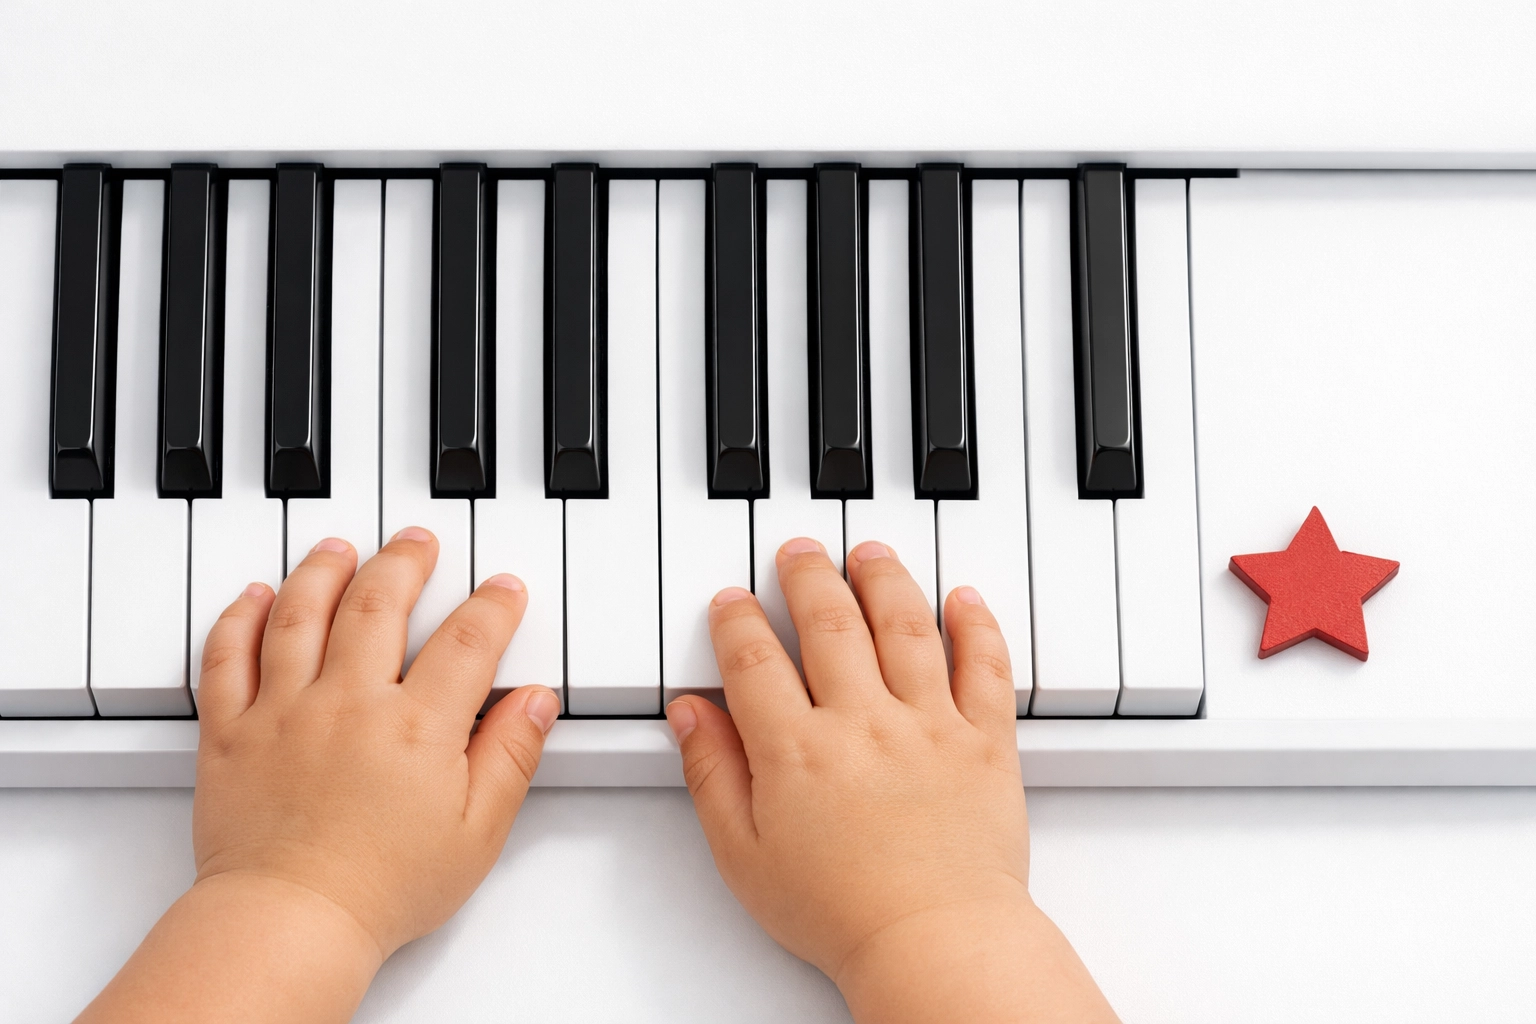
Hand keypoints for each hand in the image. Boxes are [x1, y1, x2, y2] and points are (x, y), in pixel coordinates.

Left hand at [192, 527, 558, 953]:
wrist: (292, 921)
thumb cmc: (382, 887)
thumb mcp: (477, 831)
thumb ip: (509, 755)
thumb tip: (535, 702)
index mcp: (416, 726)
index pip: (466, 641)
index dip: (492, 606)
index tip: (502, 589)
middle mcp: (349, 703)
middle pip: (379, 603)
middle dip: (405, 562)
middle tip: (418, 543)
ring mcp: (284, 710)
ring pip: (301, 613)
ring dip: (324, 570)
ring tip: (341, 548)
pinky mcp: (230, 731)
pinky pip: (228, 656)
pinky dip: (241, 617)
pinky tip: (256, 596)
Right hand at [666, 538, 1115, 1023]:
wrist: (933, 942)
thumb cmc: (841, 912)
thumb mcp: (744, 854)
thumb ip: (713, 774)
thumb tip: (691, 714)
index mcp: (797, 749)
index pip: (755, 659)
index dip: (738, 620)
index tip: (733, 601)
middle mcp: (863, 722)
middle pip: (829, 621)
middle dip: (807, 576)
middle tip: (798, 551)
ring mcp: (928, 724)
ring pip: (904, 625)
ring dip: (883, 579)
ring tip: (869, 552)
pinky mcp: (984, 740)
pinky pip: (985, 665)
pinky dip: (976, 625)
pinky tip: (963, 598)